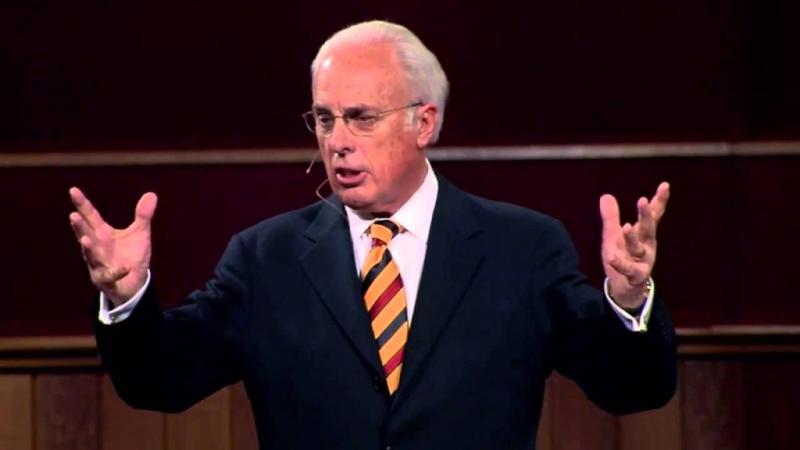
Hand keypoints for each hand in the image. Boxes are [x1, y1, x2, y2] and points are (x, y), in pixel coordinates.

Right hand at [68, 187, 157, 305]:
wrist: (134, 282)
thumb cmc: (131, 255)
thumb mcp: (140, 233)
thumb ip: (143, 215)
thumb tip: (152, 194)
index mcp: (102, 233)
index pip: (90, 216)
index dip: (82, 204)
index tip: (73, 190)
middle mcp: (97, 247)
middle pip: (85, 235)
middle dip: (79, 227)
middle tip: (73, 215)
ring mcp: (99, 264)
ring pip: (91, 256)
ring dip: (88, 249)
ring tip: (85, 241)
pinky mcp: (107, 280)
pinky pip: (110, 276)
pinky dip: (117, 272)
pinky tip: (125, 267)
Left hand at [599, 182, 669, 307]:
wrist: (624, 289)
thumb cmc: (622, 258)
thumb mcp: (614, 236)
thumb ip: (612, 217)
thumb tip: (606, 195)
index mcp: (643, 234)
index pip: (653, 215)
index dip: (659, 201)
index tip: (665, 185)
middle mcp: (646, 246)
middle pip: (648, 229)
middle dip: (647, 215)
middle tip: (643, 200)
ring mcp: (642, 261)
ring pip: (638, 248)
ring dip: (633, 238)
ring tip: (626, 226)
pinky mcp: (635, 276)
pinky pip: (628, 269)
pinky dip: (621, 263)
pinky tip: (612, 257)